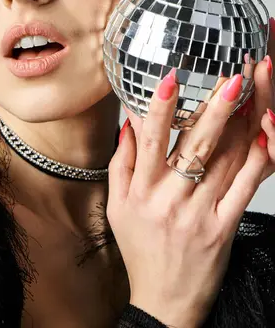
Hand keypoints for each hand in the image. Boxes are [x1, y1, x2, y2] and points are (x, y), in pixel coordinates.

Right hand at [107, 59, 272, 327]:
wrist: (165, 301)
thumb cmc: (141, 249)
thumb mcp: (117, 206)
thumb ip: (121, 162)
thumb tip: (130, 122)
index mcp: (142, 190)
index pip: (151, 140)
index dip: (161, 107)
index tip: (170, 77)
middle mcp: (171, 199)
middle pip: (196, 145)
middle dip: (216, 107)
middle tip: (232, 77)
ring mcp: (200, 213)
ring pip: (225, 161)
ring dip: (241, 124)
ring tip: (253, 92)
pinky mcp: (224, 227)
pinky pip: (244, 189)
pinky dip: (256, 161)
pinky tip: (264, 135)